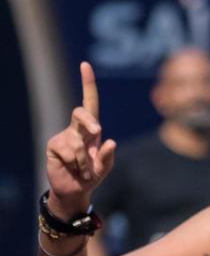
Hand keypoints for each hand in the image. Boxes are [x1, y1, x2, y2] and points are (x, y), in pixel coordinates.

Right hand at [45, 62, 115, 216]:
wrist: (75, 190)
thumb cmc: (92, 176)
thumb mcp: (104, 168)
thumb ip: (107, 156)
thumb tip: (111, 141)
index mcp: (91, 130)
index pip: (90, 103)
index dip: (88, 85)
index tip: (85, 65)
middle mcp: (76, 129)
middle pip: (81, 113)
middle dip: (89, 120)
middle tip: (96, 130)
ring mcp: (63, 136)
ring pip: (77, 143)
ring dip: (85, 162)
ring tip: (84, 171)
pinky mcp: (53, 145)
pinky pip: (68, 152)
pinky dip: (75, 164)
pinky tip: (72, 168)